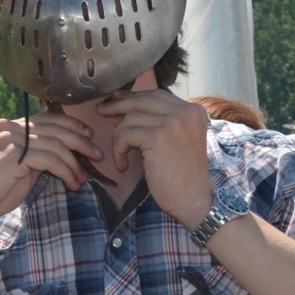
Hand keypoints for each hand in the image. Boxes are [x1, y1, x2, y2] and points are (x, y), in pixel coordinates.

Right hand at [0, 114, 100, 239]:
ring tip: (82, 178)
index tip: (89, 136)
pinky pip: (50, 159)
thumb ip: (37, 154)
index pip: (47, 119)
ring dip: (74, 163)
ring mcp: (10, 139)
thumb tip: (67, 153)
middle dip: (80, 141)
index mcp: (9, 126)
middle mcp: (9, 127)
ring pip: (55, 145)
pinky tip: (71, 183)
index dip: (71, 126)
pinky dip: (66, 171)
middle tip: (97, 155)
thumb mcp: (19, 166)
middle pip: (55, 128)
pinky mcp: (13, 155)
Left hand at [95, 90, 213, 226]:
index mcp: (193, 111)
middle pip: (142, 100)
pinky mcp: (158, 137)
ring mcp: (173, 123)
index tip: (116, 100)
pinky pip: (126, 135)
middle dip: (118, 105)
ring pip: (130, 118)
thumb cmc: (181, 175)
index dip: (133, 97)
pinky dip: (119, 150)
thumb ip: (154, 121)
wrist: (193, 199)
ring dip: (119, 137)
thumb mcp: (173, 140)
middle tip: (101, 111)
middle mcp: (186, 112)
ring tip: (121, 155)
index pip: (156, 95)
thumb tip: (120, 107)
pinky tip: (123, 165)